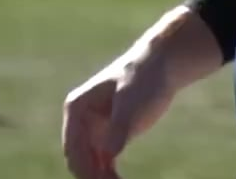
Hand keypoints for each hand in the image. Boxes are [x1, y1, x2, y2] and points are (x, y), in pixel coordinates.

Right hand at [61, 52, 178, 178]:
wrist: (162, 68)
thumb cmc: (143, 80)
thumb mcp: (130, 103)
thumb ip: (118, 128)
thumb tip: (109, 155)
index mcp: (77, 109)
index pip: (74, 147)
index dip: (84, 168)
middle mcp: (81, 123)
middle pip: (80, 160)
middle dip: (91, 177)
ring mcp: (95, 132)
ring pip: (91, 166)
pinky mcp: (110, 139)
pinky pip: (105, 165)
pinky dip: (110, 176)